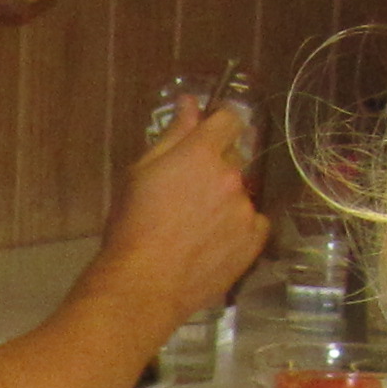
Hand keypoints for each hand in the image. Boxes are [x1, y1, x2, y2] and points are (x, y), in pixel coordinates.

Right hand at [104, 99, 265, 300]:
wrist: (143, 284)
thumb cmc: (132, 226)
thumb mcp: (140, 173)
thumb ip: (172, 135)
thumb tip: (190, 103)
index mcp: (202, 153)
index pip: (230, 118)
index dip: (221, 123)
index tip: (211, 133)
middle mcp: (232, 177)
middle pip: (235, 157)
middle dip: (216, 167)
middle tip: (188, 193)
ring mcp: (246, 210)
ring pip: (242, 193)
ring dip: (225, 201)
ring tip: (195, 227)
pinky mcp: (254, 241)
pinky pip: (253, 223)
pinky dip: (238, 228)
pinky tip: (212, 243)